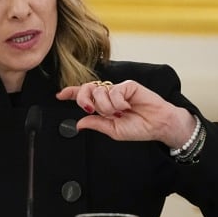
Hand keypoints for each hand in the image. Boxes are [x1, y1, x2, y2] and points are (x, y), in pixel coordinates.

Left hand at [56, 80, 195, 146]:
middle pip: (87, 89)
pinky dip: (118, 102)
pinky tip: (127, 106)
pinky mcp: (128, 85)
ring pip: (99, 92)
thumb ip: (96, 124)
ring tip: (120, 112)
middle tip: (91, 109)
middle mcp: (109, 95)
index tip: (59, 95)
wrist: (158, 126)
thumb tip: (79, 123)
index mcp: (104, 105)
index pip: (85, 96)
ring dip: (107, 106)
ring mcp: (118, 89)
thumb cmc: (139, 127)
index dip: (71, 93)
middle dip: (84, 99)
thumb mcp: (113, 130)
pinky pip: (114, 91)